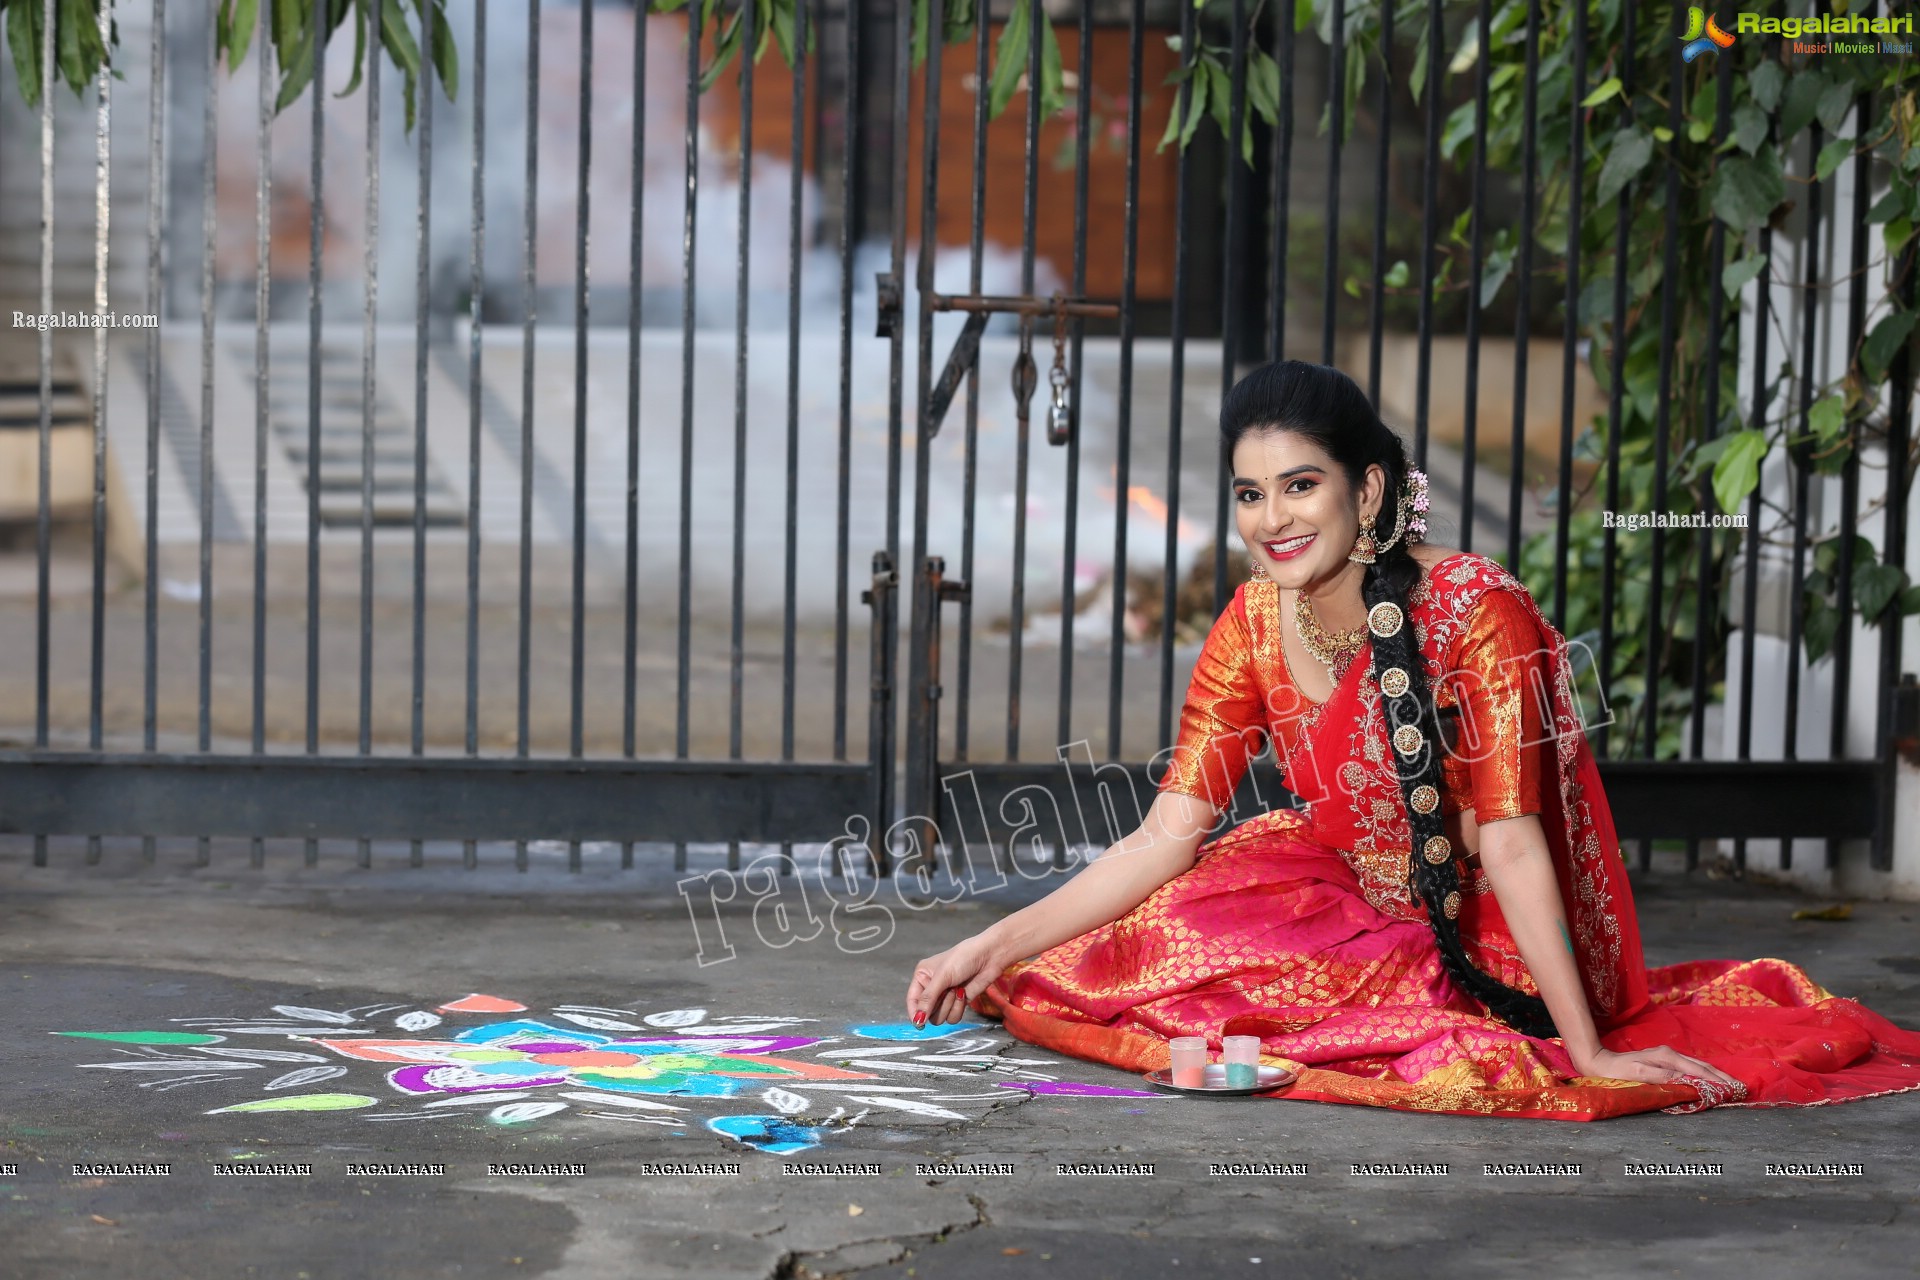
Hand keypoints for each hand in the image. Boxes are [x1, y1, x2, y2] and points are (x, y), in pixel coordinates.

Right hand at [905, 932, 1005, 1026]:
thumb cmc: (964, 958)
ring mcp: (945, 996)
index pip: (912, 1000)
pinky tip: (963, 992)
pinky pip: (953, 1017)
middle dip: (939, 1005)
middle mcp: (932, 988)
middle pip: (927, 1013)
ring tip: (956, 989)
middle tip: (947, 990)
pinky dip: (959, 1007)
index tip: (919, 1023)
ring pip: (941, 1017)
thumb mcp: (942, 976)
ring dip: (950, 1006)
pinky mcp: (958, 1003)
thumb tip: (917, 1019)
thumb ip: (928, 998)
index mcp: (922, 976)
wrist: (989, 957)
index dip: (915, 1013)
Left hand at [1571, 1044, 1742, 1089]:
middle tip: (1741, 1088)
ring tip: (1731, 1085)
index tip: (1733, 1089)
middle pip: (1702, 1066)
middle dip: (1722, 1077)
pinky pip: (1690, 1068)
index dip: (1716, 1080)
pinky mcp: (1666, 1061)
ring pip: (1698, 1066)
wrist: (1601, 1063)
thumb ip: (1663, 1077)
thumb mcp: (1640, 1074)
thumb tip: (1687, 1080)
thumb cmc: (1619, 1072)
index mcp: (1667, 1057)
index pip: (1698, 1070)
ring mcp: (1668, 1056)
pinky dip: (1704, 1074)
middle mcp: (1671, 1054)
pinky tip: (1711, 1080)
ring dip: (1715, 1075)